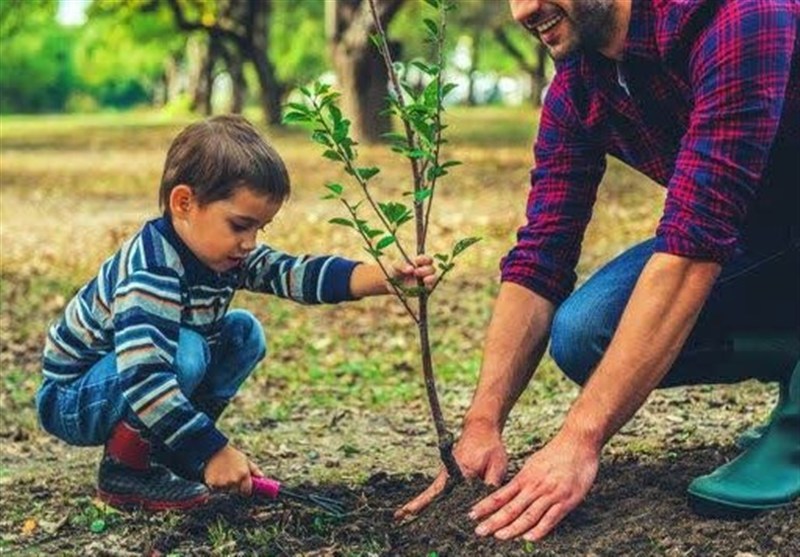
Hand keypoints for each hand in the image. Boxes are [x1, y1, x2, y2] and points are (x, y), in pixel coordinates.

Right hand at [204, 445, 262, 495]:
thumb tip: (262, 477)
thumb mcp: (245, 460)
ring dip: (224, 486)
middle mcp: (235, 480)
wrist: (215, 450)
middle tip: (230, 478)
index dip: (245, 490)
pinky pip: (215, 489)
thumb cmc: (232, 455)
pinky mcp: (213, 484)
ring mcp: (224, 483)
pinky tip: (216, 476)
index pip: (246, 491)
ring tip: (223, 475)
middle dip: (234, 487)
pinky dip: (216, 485)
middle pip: (235, 491)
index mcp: (244, 474)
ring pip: (225, 491)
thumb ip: (254, 470)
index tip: (242, 488)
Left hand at [389, 255, 435, 291]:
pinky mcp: (422, 289)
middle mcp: (423, 270)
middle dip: (426, 270)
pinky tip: (424, 286)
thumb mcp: (395, 265)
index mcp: (418, 262)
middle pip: (431, 269)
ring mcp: (423, 280)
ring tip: (424, 280)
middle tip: (416, 272)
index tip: (417, 261)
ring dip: (430, 278)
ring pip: (433, 278)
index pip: (427, 259)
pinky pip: (429, 288)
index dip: (424, 259)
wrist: (389, 283)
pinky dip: (428, 286)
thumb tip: (411, 268)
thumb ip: (401, 264)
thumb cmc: (393, 270)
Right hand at [395, 419, 507, 517]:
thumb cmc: (490, 447)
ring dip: (418, 504)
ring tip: (400, 517)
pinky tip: (419, 510)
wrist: (481, 429)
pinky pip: (435, 491)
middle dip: (416, 506)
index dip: (436, 506)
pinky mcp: (447, 476)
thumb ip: (490, 486)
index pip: (447, 493)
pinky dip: (427, 500)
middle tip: (397, 517)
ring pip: (432, 493)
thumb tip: (486, 506)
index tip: (418, 512)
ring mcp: (446, 475)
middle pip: (431, 494)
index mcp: (459, 472)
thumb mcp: (497, 466)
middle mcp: (448, 474)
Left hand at [469, 432, 598, 540]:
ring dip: (512, 528)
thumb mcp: (534, 463)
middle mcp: (534, 486)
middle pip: (510, 508)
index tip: (472, 514)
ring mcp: (550, 494)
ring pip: (528, 515)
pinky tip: (529, 537)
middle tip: (479, 531)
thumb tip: (510, 490)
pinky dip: (539, 529)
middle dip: (493, 521)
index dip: (485, 506)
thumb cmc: (556, 452)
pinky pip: (550, 518)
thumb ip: (524, 479)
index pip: (501, 495)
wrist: (578, 442)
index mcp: (525, 477)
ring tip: (499, 537)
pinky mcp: (566, 500)